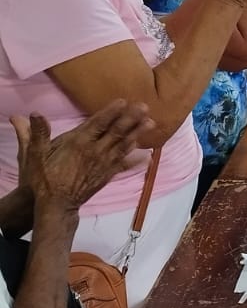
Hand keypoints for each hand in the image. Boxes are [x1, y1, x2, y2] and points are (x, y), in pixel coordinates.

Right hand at [14, 103, 154, 217]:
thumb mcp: (35, 156)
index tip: (124, 101)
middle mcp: (95, 152)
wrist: (55, 206)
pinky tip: (148, 156)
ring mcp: (103, 165)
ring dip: (137, 134)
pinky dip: (136, 160)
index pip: (97, 124)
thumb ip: (37, 134)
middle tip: (145, 106)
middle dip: (130, 119)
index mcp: (78, 144)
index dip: (111, 112)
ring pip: (124, 146)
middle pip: (116, 132)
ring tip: (151, 123)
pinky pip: (124, 166)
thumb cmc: (44, 179)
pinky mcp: (107, 176)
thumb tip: (34, 113)